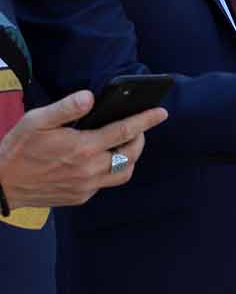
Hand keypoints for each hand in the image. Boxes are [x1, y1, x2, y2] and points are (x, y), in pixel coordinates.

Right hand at [0, 91, 165, 207]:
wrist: (0, 186)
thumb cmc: (17, 149)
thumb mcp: (36, 121)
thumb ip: (66, 108)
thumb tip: (91, 97)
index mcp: (82, 147)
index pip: (125, 131)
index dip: (146, 120)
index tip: (161, 112)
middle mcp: (89, 169)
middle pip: (131, 153)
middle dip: (139, 138)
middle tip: (136, 128)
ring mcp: (87, 186)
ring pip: (124, 172)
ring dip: (129, 157)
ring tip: (122, 144)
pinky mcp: (81, 197)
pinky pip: (106, 183)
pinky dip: (110, 170)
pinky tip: (100, 159)